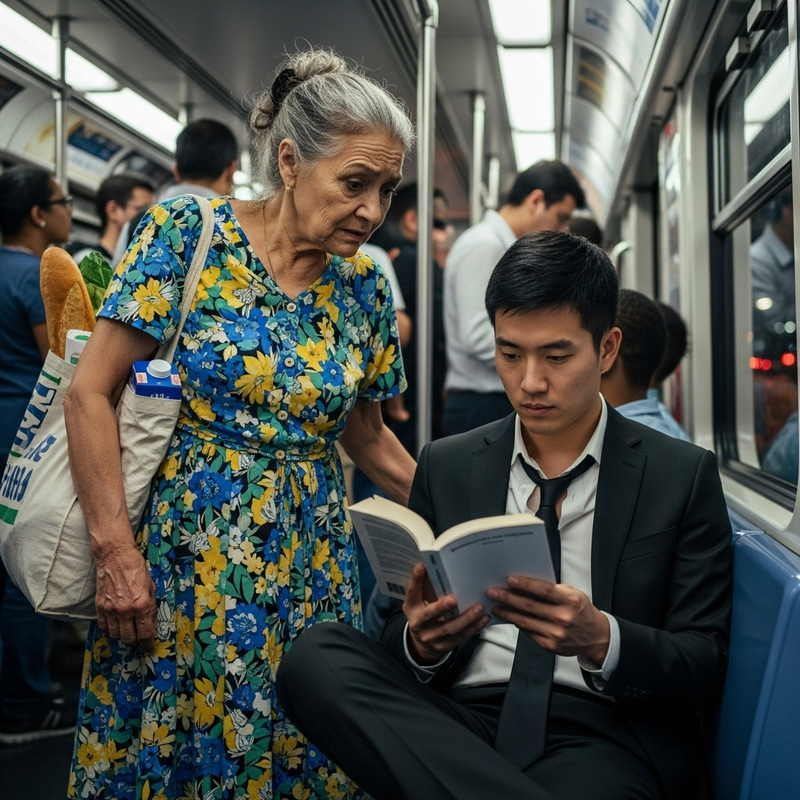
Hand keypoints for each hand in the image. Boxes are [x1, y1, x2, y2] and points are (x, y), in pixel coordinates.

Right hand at [94, 541, 156, 652]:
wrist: (115, 557)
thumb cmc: (136, 569)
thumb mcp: (151, 587)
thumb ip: (150, 607)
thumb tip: (151, 624)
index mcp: (141, 605)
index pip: (145, 634)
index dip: (148, 644)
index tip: (149, 647)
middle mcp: (125, 610)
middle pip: (128, 639)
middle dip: (135, 642)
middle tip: (138, 641)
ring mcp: (110, 609)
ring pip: (115, 635)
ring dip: (122, 636)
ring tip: (128, 631)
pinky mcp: (99, 606)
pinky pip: (103, 626)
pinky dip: (109, 629)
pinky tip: (116, 624)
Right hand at [403, 562, 489, 663]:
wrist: (421, 645)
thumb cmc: (423, 615)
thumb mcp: (417, 602)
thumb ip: (424, 587)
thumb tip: (434, 564)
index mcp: (411, 608)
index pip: (411, 592)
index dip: (416, 579)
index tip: (422, 565)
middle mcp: (419, 623)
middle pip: (429, 615)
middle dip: (441, 608)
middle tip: (453, 599)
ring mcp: (432, 637)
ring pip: (450, 628)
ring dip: (466, 618)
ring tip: (479, 607)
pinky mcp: (445, 645)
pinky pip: (461, 637)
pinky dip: (474, 627)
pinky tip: (483, 618)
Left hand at [487, 576, 609, 664]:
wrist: (596, 636)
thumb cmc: (581, 611)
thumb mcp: (573, 594)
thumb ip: (553, 590)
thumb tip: (526, 584)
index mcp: (571, 601)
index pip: (544, 591)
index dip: (526, 585)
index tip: (510, 580)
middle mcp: (564, 618)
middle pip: (530, 606)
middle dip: (508, 598)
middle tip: (492, 592)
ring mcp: (556, 634)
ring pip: (525, 621)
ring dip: (507, 613)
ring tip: (495, 606)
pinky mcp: (550, 646)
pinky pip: (528, 632)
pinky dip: (517, 624)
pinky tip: (509, 617)